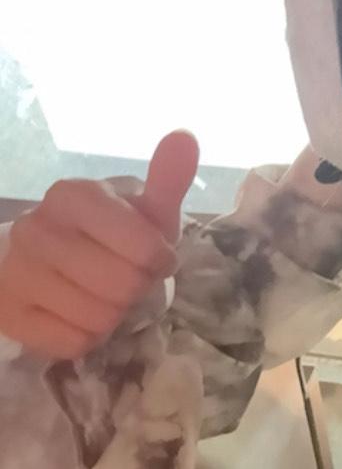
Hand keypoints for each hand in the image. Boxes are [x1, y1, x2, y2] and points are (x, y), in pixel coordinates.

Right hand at [0, 130, 198, 360]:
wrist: (52, 255)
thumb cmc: (113, 230)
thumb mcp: (146, 206)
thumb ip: (168, 177)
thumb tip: (185, 137)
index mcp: (75, 194)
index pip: (143, 248)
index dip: (160, 260)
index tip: (158, 256)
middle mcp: (36, 228)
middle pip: (122, 286)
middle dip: (138, 288)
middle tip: (131, 278)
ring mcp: (15, 271)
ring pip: (97, 318)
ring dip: (114, 314)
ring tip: (107, 294)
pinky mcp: (6, 313)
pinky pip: (72, 343)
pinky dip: (88, 337)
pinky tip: (81, 313)